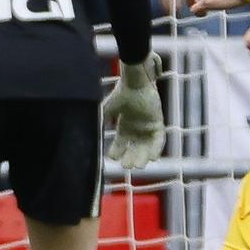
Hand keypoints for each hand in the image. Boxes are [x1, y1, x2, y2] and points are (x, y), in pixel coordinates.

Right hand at [101, 52, 164, 170]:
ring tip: (138, 166)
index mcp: (125, 125)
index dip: (116, 151)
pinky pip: (159, 139)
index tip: (112, 158)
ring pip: (146, 146)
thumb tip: (90, 132)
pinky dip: (156, 148)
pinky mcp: (158, 122)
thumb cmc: (121, 93)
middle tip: (125, 166)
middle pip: (133, 148)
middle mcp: (137, 128)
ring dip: (143, 156)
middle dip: (130, 158)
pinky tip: (153, 158)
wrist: (135, 83)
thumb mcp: (107, 109)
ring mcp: (148, 126)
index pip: (120, 143)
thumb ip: (101, 120)